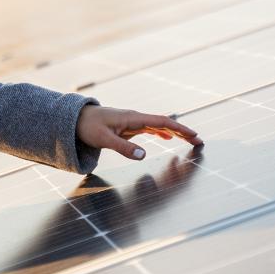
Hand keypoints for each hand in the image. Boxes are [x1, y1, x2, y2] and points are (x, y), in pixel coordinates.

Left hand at [75, 105, 202, 160]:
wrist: (75, 119)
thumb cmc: (88, 127)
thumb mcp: (104, 139)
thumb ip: (123, 148)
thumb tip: (144, 155)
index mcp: (133, 118)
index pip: (162, 122)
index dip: (180, 129)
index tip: (194, 135)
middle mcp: (136, 118)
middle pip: (165, 123)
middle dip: (183, 131)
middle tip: (199, 141)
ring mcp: (133, 122)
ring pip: (159, 126)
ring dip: (175, 132)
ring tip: (190, 140)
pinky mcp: (128, 127)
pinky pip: (150, 129)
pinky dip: (162, 133)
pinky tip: (167, 138)